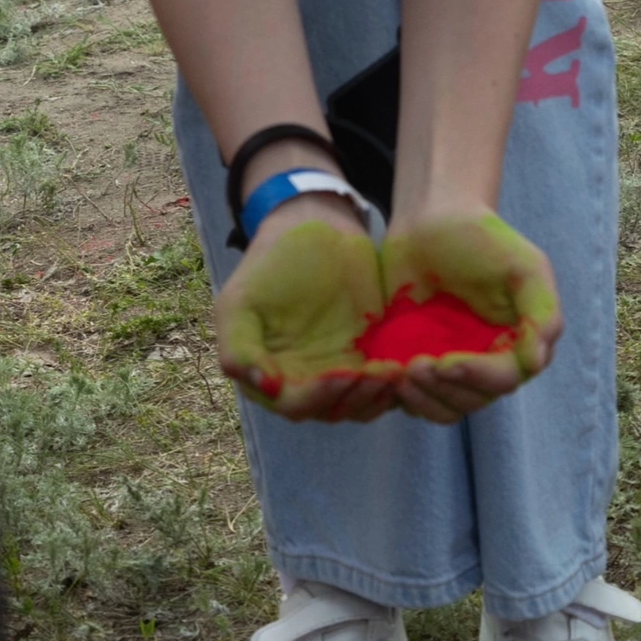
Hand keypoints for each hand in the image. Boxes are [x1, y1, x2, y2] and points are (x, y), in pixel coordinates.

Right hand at [213, 204, 394, 421]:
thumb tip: (264, 388)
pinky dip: (392, 385)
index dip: (317, 397)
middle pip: (330, 410)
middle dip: (355, 397)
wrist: (316, 230)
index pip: (293, 404)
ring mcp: (336, 370)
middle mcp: (301, 380)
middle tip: (378, 375)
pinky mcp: (366, 357)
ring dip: (376, 396)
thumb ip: (238, 347)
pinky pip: (380, 385)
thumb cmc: (272, 262)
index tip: (343, 374)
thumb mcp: (240, 300)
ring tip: (393, 372)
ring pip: (358, 404)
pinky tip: (403, 368)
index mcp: (268, 373)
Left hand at [377, 213, 562, 423]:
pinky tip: (382, 373)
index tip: (446, 362)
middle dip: (444, 389)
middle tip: (415, 366)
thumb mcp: (523, 266)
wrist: (431, 221)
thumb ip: (541, 311)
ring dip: (422, 399)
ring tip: (399, 374)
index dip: (477, 377)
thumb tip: (536, 361)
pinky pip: (411, 395)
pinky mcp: (418, 362)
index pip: (504, 378)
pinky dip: (398, 392)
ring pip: (443, 407)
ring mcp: (452, 365)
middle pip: (473, 400)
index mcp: (518, 343)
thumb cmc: (481, 237)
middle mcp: (487, 361)